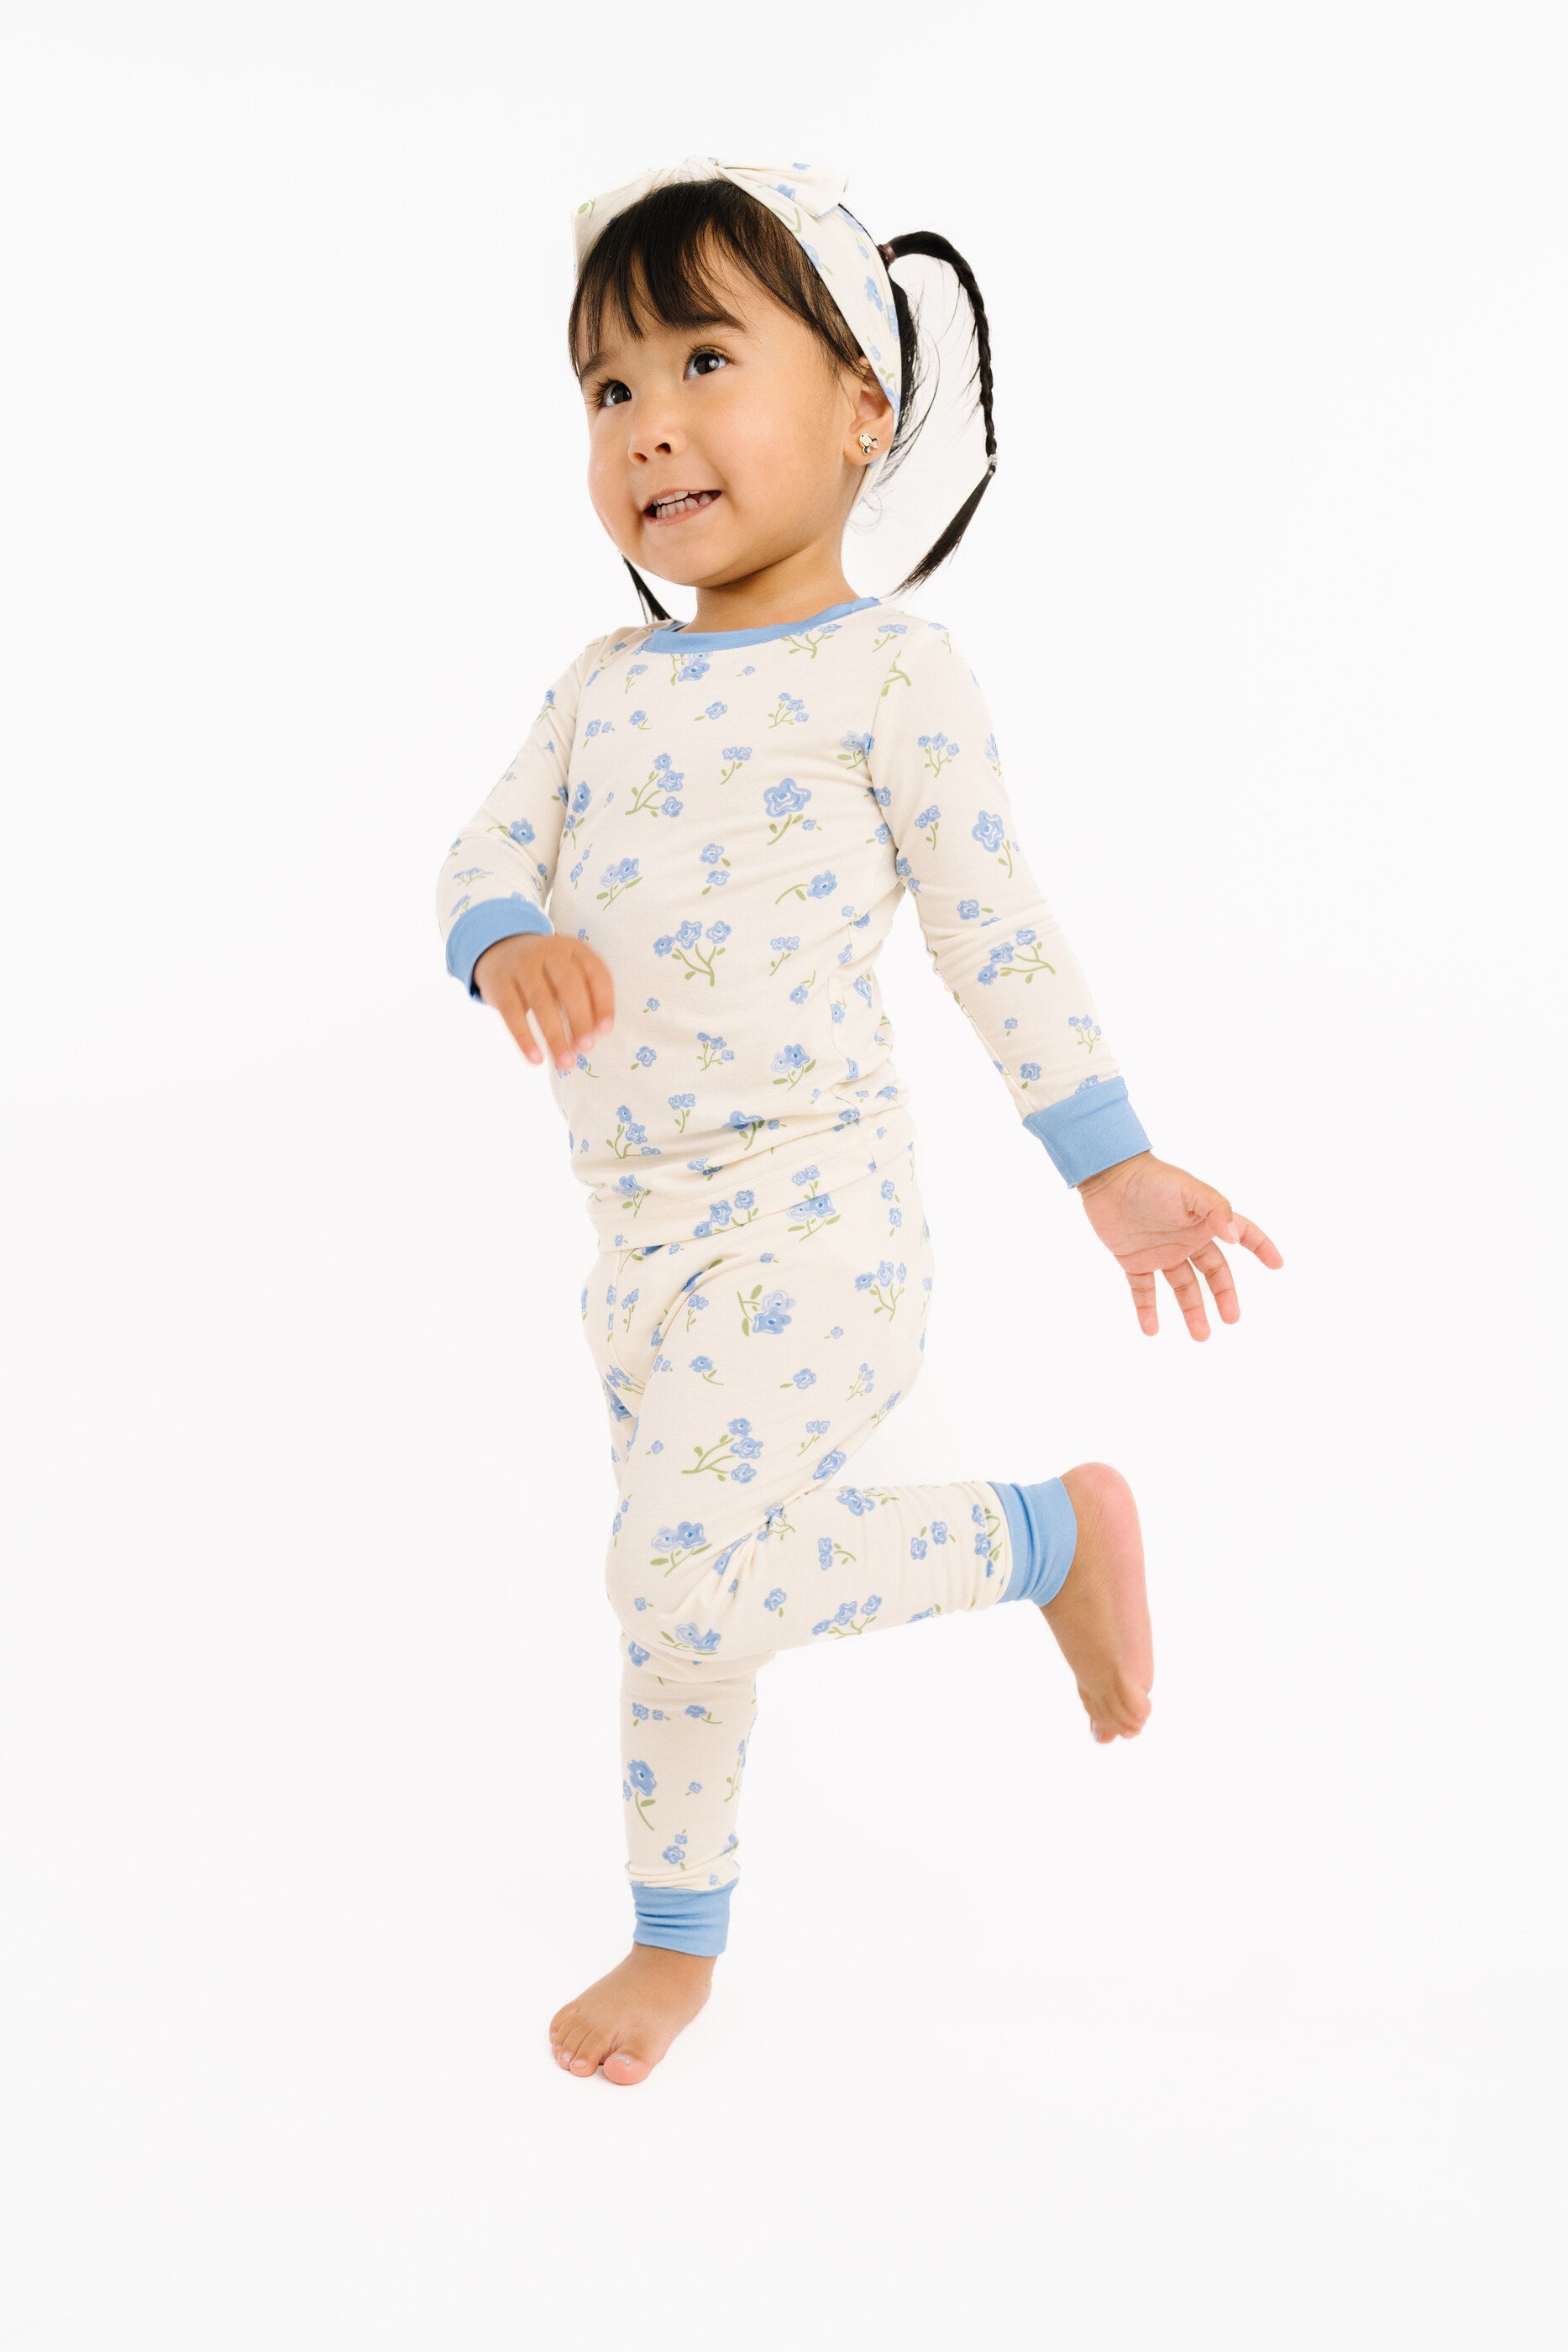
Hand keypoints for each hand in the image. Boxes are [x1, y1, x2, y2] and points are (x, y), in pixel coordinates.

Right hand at [473, 932, 615, 1070]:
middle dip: (580, 1020)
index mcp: (574, 949)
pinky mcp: (499, 983)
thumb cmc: (547, 971)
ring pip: (540, 1002)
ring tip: (565, 1062)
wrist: (501, 950)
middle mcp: (548, 952)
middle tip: (585, 1048)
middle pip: (568, 986)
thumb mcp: (569, 971)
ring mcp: (521, 965)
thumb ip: (585, 995)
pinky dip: (524, 1039)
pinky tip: (536, 1059)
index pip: (595, 974)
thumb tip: (597, 1033)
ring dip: (555, 1036)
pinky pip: (512, 1013)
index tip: (604, 1031)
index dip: (603, 1003)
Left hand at [1075, 1151, 1282, 1338]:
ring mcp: (1162, 1252)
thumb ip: (1216, 1211)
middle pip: (1214, 1272)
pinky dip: (1146, 1310)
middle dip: (1224, 1295)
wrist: (1108, 1179)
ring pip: (1183, 1287)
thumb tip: (1236, 1239)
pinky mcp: (1134, 1261)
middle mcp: (1187, 1239)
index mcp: (1205, 1221)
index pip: (1242, 1234)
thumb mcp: (1190, 1192)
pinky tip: (1151, 1330)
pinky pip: (1143, 1290)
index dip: (1261, 1247)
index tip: (1277, 1265)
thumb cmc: (1152, 1180)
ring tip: (1201, 1336)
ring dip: (1192, 1311)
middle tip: (1231, 1319)